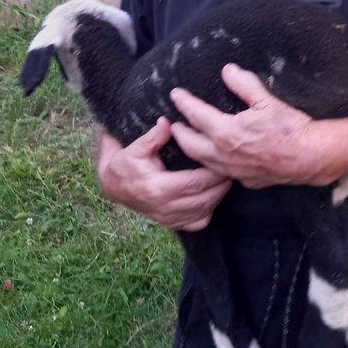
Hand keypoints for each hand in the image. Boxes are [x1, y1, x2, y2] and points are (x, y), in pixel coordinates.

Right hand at [96, 119, 230, 230]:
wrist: (113, 185)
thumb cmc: (125, 163)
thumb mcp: (133, 148)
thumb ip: (151, 137)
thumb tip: (166, 123)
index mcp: (158, 189)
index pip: (194, 183)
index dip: (214, 173)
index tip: (225, 159)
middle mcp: (165, 208)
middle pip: (204, 199)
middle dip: (222, 184)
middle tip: (233, 166)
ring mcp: (169, 219)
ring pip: (205, 211)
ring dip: (220, 195)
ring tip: (228, 176)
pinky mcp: (172, 224)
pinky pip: (199, 222)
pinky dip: (210, 208)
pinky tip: (213, 193)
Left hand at [169, 64, 326, 188]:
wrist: (310, 157)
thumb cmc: (289, 128)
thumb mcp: (266, 100)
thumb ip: (244, 84)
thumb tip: (228, 70)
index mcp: (226, 132)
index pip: (196, 115)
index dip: (184, 103)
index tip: (175, 94)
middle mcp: (224, 154)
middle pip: (190, 144)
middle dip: (180, 133)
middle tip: (174, 124)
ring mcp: (233, 170)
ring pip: (202, 162)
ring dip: (192, 150)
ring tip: (189, 141)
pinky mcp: (244, 180)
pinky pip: (220, 172)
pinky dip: (211, 163)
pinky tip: (215, 158)